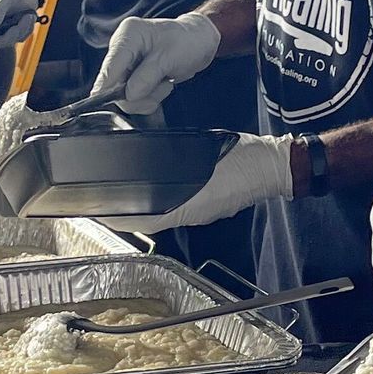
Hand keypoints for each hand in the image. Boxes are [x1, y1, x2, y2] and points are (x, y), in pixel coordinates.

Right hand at [91, 12, 220, 112]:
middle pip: (113, 85)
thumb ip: (146, 77)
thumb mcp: (169, 58)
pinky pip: (134, 98)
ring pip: (124, 96)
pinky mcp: (133, 77)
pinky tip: (162, 85)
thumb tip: (129, 95)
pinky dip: (150, 98)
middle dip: (138, 94)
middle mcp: (122, 49)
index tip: (121, 100)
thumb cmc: (187, 42)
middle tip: (162, 86)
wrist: (199, 43)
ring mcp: (127, 64)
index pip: (109, 66)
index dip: (110, 87)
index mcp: (127, 35)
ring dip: (147, 97)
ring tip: (165, 83)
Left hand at [99, 133, 291, 231]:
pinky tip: (156, 189)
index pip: (146, 221)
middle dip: (127, 213)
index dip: (120, 219)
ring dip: (143, 208)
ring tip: (123, 193)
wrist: (272, 165)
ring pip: (163, 215)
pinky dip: (161, 202)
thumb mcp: (207, 152)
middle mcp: (191, 214)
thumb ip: (180, 157)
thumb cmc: (243, 159)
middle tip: (105, 201)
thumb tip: (153, 156)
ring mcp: (200, 212)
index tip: (100, 212)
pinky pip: (177, 208)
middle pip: (151, 220)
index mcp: (189, 206)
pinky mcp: (206, 205)